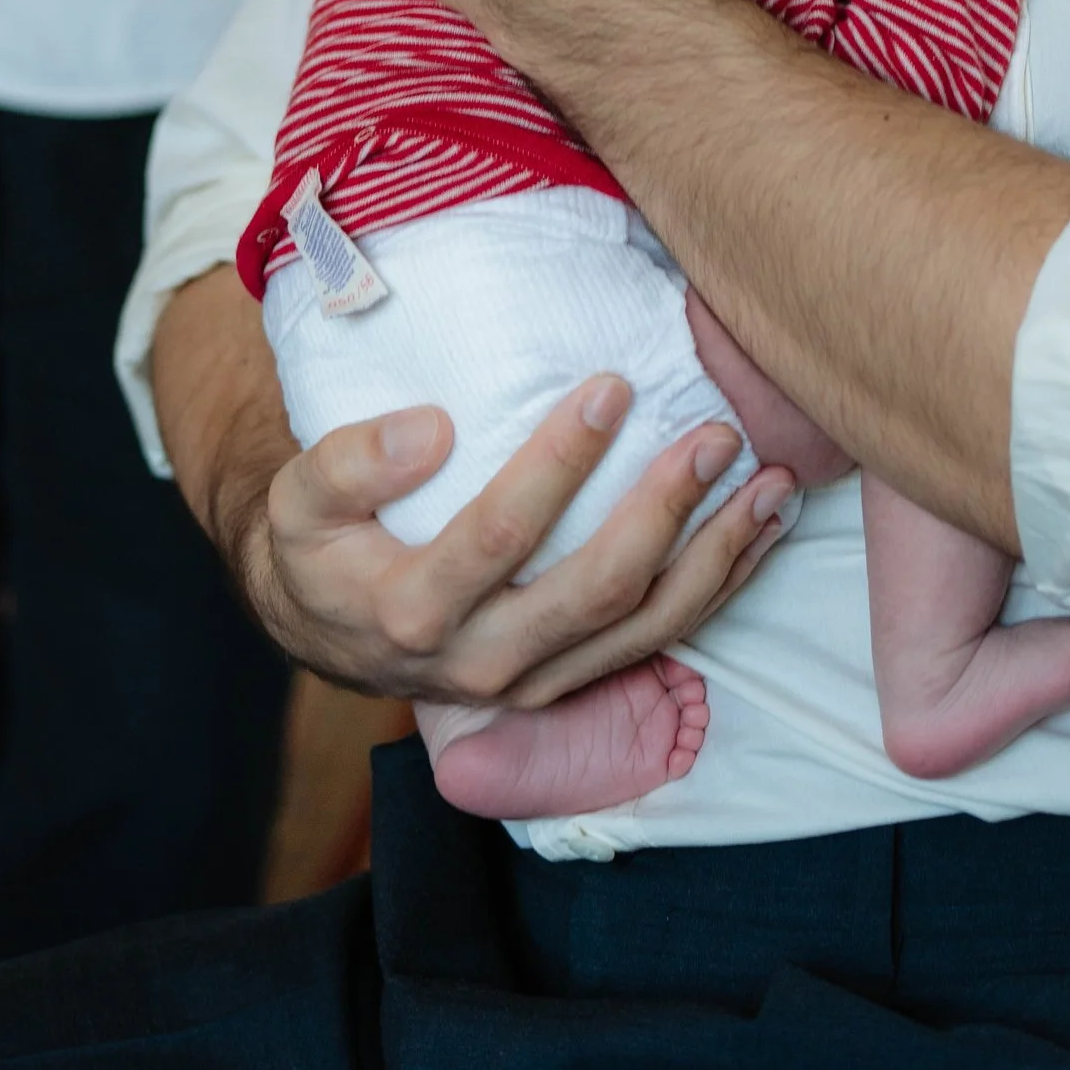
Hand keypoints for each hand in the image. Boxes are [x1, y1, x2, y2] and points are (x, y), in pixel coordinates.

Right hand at [151, 260, 793, 709]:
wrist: (325, 627)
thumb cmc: (319, 543)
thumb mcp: (300, 496)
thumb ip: (350, 461)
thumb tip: (433, 428)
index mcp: (412, 611)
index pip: (500, 534)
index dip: (560, 462)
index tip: (610, 386)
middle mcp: (481, 661)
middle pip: (594, 591)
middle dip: (664, 511)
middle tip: (713, 433)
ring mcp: (534, 681)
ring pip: (644, 628)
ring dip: (716, 556)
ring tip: (768, 482)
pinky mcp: (571, 682)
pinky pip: (659, 642)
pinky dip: (719, 586)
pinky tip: (760, 529)